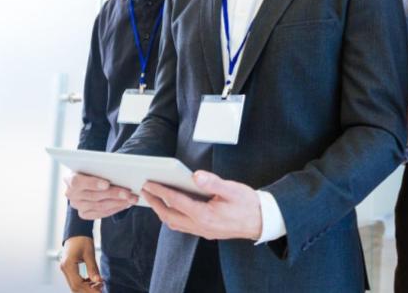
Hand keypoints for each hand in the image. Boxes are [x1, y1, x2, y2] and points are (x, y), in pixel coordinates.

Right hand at [59, 236, 102, 291]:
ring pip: (74, 284)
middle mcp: (64, 268)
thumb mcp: (89, 253)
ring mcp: (65, 269)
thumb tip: (98, 281)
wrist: (76, 232)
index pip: (77, 283)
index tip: (100, 291)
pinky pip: (75, 280)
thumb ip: (93, 268)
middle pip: (75, 287)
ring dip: (86, 287)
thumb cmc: (83, 240)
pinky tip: (93, 281)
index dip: (89, 289)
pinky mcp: (68, 268)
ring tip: (99, 285)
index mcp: (68, 265)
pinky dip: (84, 283)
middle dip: (88, 290)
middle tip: (101, 290)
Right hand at [64, 173, 136, 219]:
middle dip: (113, 194)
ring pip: (99, 206)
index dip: (93, 183)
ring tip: (131, 199)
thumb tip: (119, 168)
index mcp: (70, 179)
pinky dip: (115, 209)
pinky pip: (101, 214)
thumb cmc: (93, 168)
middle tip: (128, 193)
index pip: (78, 182)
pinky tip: (126, 204)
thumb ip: (102, 166)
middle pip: (94, 196)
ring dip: (118, 203)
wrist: (87, 178)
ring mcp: (78, 206)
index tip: (107, 184)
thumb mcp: (94, 164)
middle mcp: (71, 194)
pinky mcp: (84, 214)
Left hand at [140, 170, 262, 240]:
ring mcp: (203, 231)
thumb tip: (195, 175)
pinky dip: (173, 216)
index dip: (160, 191)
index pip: (176, 202)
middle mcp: (200, 226)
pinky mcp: (206, 232)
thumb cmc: (248, 204)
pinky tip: (173, 208)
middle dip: (155, 203)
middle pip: (169, 216)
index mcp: (205, 215)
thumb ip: (213, 182)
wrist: (262, 221)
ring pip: (175, 224)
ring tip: (155, 199)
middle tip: (145, 190)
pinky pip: (183, 226)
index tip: (149, 183)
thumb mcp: (232, 189)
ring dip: (162, 212)